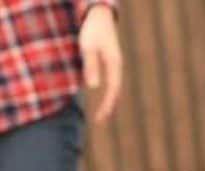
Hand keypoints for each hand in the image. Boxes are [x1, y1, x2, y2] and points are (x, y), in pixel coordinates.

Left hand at [79, 4, 122, 124]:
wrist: (99, 13)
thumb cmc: (92, 29)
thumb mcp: (88, 46)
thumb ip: (91, 65)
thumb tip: (94, 87)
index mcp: (114, 64)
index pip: (113, 90)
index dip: (107, 105)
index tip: (100, 118)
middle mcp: (116, 66)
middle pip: (115, 92)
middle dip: (108, 108)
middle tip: (100, 122)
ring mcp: (113, 64)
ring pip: (113, 88)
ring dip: (108, 102)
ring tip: (101, 117)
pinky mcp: (108, 62)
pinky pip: (110, 82)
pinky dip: (107, 93)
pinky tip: (102, 100)